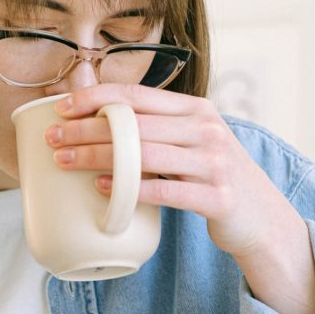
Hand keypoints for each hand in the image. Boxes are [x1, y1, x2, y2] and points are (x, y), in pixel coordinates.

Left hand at [43, 83, 314, 313]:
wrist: (261, 219)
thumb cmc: (210, 179)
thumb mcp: (189, 143)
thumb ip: (152, 129)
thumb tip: (94, 112)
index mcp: (196, 109)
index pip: (137, 94)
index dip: (96, 97)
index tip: (61, 106)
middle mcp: (207, 129)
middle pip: (135, 124)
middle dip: (87, 129)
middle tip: (53, 137)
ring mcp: (215, 163)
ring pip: (145, 155)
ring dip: (98, 157)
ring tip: (65, 161)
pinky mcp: (218, 197)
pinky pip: (166, 191)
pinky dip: (131, 190)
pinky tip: (104, 189)